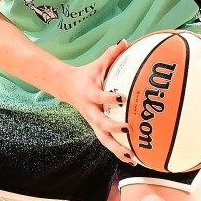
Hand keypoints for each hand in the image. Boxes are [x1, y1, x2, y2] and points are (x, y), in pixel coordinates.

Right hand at [57, 40, 133, 163]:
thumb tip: (126, 42)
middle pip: (100, 123)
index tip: (122, 97)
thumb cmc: (87, 74)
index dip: (109, 98)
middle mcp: (91, 110)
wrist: (67, 87)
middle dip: (113, 128)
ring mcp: (93, 121)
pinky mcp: (96, 128)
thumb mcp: (97, 64)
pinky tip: (133, 158)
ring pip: (103, 139)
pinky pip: (107, 142)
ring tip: (132, 157)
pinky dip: (118, 151)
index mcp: (90, 94)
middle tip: (127, 129)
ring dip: (117, 149)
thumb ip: (111, 55)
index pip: (99, 96)